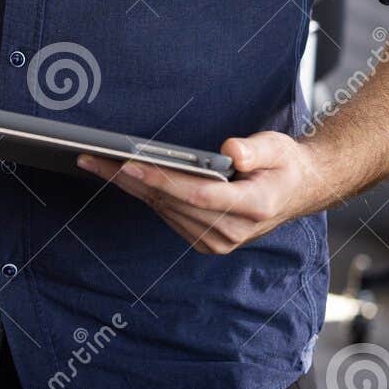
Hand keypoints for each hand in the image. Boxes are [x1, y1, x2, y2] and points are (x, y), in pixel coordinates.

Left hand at [77, 131, 327, 253]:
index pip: (198, 195)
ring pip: (162, 209)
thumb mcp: (279, 147)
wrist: (297, 191)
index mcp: (254, 207)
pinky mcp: (205, 240)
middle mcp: (232, 231)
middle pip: (171, 202)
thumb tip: (231, 151)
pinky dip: (142, 194)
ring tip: (94, 163)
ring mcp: (218, 241)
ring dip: (127, 186)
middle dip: (128, 178)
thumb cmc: (285, 165)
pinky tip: (118, 176)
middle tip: (91, 157)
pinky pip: (166, 214)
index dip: (162, 180)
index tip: (129, 164)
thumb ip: (255, 150)